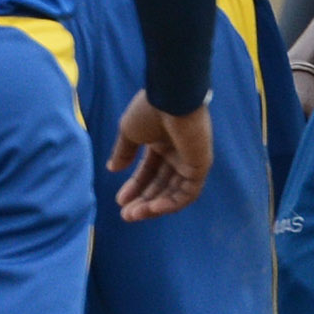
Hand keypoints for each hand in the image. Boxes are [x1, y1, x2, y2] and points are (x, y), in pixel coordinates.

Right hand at [107, 93, 213, 220]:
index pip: (148, 172)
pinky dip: (171, 203)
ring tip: (134, 214)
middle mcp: (176, 154)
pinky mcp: (200, 167)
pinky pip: (187, 193)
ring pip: (173, 192)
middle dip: (142, 201)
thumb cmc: (149, 110)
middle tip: (126, 215)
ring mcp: (189, 161)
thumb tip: (113, 168)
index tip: (120, 200)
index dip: (135, 187)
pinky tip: (153, 209)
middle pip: (160, 185)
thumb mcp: (129, 132)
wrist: (171, 98)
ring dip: (154, 206)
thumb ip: (123, 152)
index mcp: (160, 143)